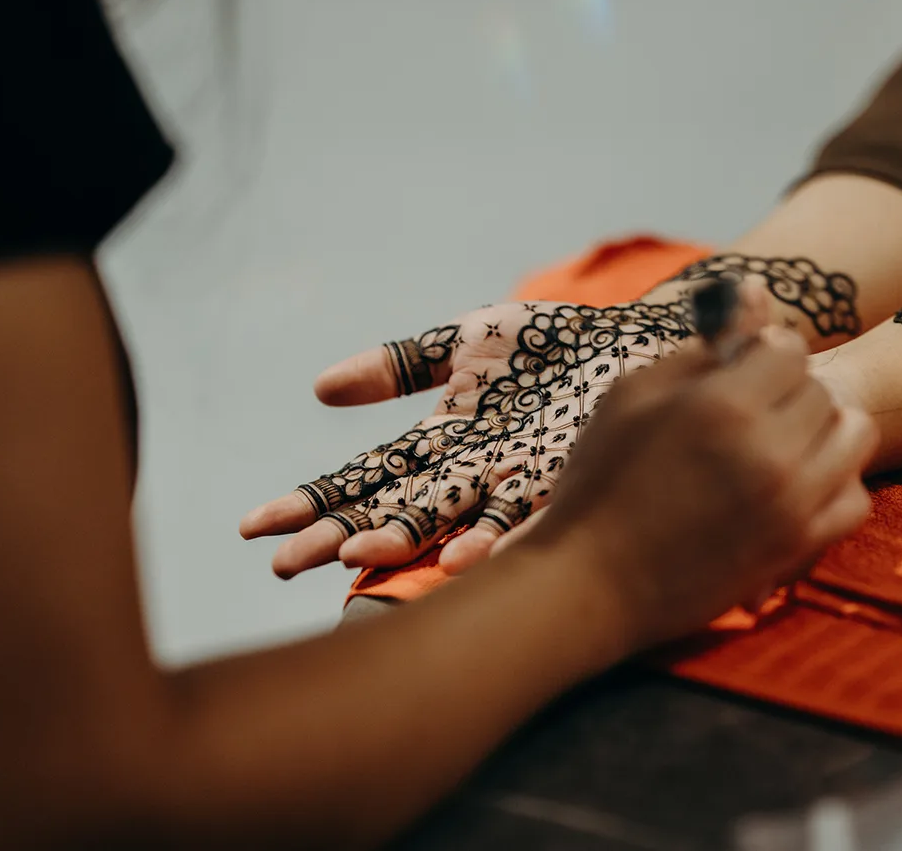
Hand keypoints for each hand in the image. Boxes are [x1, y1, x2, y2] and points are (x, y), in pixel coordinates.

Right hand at [240, 300, 695, 576]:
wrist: (647, 335)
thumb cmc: (556, 343)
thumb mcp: (470, 340)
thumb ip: (401, 362)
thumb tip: (320, 388)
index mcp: (442, 443)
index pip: (363, 481)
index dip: (312, 504)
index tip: (255, 527)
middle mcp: (474, 474)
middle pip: (393, 515)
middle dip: (340, 539)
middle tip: (286, 566)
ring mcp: (520, 481)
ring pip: (451, 524)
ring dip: (407, 543)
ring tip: (360, 558)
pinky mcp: (573, 476)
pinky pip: (531, 516)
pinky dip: (501, 537)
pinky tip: (468, 555)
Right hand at [515, 327, 878, 647]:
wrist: (591, 582)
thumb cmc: (600, 480)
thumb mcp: (633, 395)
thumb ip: (702, 345)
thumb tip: (756, 290)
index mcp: (723, 403)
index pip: (789, 348)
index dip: (763, 355)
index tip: (739, 375)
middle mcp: (768, 449)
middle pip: (821, 391)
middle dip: (790, 393)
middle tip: (750, 415)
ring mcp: (791, 502)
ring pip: (853, 437)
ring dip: (824, 432)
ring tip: (781, 446)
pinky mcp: (799, 547)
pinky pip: (855, 497)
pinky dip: (834, 485)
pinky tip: (793, 487)